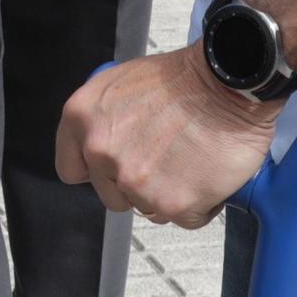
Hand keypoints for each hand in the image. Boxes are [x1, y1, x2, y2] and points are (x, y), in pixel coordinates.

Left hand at [54, 47, 279, 229]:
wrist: (225, 82)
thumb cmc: (182, 79)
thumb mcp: (119, 83)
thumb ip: (102, 119)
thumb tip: (103, 143)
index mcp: (82, 118)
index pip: (70, 168)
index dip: (94, 170)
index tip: (111, 168)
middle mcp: (102, 152)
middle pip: (112, 195)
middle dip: (137, 183)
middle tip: (162, 157)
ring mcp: (135, 181)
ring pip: (149, 208)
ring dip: (169, 193)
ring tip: (187, 159)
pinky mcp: (172, 203)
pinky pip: (184, 218)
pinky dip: (198, 204)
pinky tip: (204, 172)